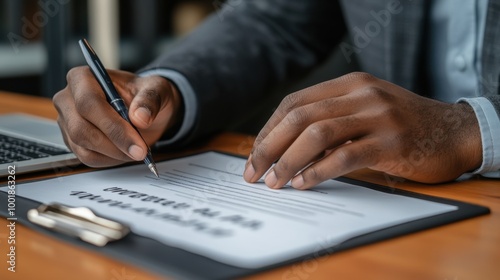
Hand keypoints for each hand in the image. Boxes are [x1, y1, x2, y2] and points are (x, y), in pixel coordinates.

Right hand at [53, 66, 182, 166]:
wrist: (142, 110)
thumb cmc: (144, 95)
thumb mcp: (156, 90)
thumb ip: (150, 100)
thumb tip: (140, 118)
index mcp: (83, 77)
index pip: (89, 103)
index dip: (113, 127)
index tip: (138, 144)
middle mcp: (68, 98)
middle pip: (81, 128)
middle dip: (115, 144)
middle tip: (141, 152)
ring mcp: (67, 121)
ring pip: (83, 146)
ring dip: (114, 153)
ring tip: (136, 149)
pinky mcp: (72, 140)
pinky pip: (86, 157)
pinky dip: (109, 159)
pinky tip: (125, 152)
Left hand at [243, 72, 481, 188]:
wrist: (455, 132)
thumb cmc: (403, 126)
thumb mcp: (365, 111)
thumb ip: (331, 121)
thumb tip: (284, 150)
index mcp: (350, 84)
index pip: (295, 103)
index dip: (269, 130)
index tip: (255, 154)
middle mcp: (361, 94)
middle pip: (300, 117)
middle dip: (269, 147)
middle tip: (253, 172)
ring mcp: (379, 116)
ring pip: (318, 134)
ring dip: (288, 160)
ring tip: (274, 182)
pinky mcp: (392, 142)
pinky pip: (345, 155)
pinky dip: (318, 171)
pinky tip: (304, 183)